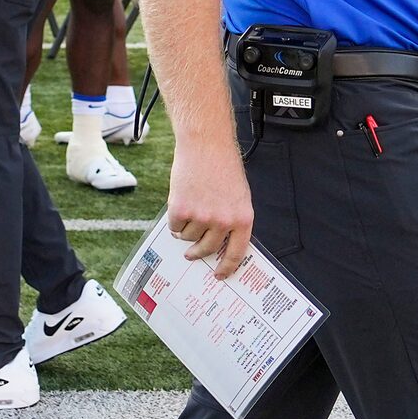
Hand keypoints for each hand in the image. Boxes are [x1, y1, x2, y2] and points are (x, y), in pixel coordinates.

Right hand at [168, 131, 255, 277]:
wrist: (205, 144)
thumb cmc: (223, 166)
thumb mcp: (238, 196)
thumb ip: (231, 219)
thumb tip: (218, 244)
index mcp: (242, 218)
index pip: (236, 253)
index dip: (226, 267)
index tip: (218, 275)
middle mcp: (223, 221)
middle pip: (207, 248)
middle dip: (197, 253)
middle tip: (191, 253)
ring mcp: (202, 216)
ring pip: (188, 237)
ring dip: (186, 230)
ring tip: (189, 210)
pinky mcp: (181, 209)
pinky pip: (174, 227)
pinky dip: (174, 220)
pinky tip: (180, 203)